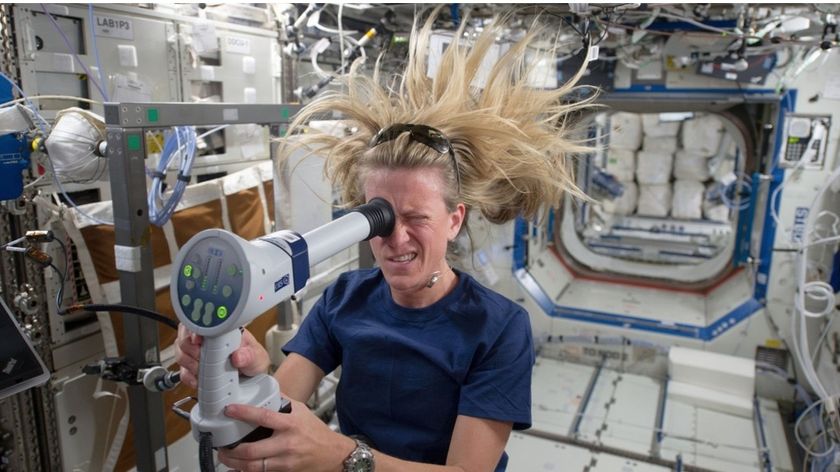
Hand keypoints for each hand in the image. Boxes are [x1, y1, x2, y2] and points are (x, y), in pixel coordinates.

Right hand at [174, 324, 270, 388]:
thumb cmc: (252, 358)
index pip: (201, 324)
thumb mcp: (256, 356)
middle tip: (201, 358)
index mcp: (221, 330)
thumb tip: (238, 357)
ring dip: (188, 362)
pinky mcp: (195, 367)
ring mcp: (199, 353)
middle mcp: (207, 339)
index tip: (198, 340)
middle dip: (190, 349)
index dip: (195, 331)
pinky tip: (197, 380)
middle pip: (184, 337)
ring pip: (180, 353)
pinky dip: (188, 376)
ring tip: (201, 370)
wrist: (252, 374)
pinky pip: (182, 371)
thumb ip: (248, 356)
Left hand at [217, 399, 355, 471]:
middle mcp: (287, 444)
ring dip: (234, 463)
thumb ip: (282, 402)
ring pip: (253, 467)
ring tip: (225, 457)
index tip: (229, 410)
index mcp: (290, 424)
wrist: (333, 454)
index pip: (263, 417)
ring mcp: (285, 461)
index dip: (244, 413)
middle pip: (251, 451)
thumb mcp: (301, 411)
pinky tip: (237, 468)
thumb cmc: (316, 432)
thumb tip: (266, 390)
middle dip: (231, 451)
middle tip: (221, 446)